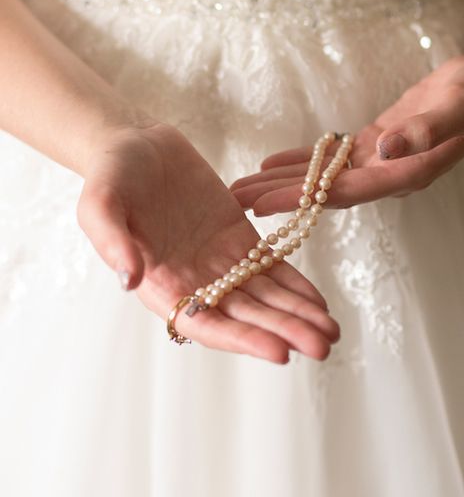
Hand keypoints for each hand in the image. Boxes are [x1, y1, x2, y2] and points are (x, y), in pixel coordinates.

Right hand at [77, 121, 339, 363]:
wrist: (135, 145)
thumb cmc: (110, 176)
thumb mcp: (99, 203)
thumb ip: (112, 240)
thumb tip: (131, 279)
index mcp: (160, 285)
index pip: (205, 323)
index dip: (242, 338)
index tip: (278, 351)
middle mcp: (193, 283)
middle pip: (245, 316)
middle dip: (284, 331)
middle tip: (322, 345)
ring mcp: (219, 262)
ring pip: (264, 296)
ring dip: (297, 315)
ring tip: (331, 332)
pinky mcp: (237, 238)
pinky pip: (270, 267)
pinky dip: (295, 285)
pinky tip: (320, 302)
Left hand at [230, 54, 463, 210]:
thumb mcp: (457, 105)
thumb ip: (426, 130)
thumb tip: (389, 149)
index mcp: (405, 174)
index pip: (343, 192)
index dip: (301, 198)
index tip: (262, 205)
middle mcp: (389, 175)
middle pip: (324, 192)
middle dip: (280, 196)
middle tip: (234, 201)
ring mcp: (382, 161)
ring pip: (324, 177)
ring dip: (283, 181)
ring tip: (242, 188)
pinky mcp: (377, 144)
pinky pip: (333, 158)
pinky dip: (303, 160)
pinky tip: (273, 162)